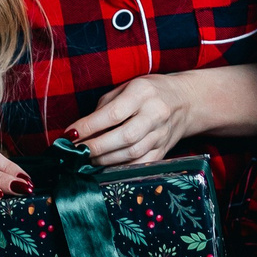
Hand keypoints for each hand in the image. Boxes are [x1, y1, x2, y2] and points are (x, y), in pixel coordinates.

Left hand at [65, 74, 194, 167]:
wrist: (186, 101)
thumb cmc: (149, 92)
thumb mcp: (127, 88)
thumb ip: (105, 107)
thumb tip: (81, 130)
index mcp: (143, 92)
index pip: (113, 113)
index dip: (89, 126)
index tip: (70, 135)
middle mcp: (155, 113)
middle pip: (124, 137)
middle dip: (96, 147)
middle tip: (76, 152)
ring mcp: (162, 134)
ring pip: (133, 153)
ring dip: (106, 160)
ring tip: (88, 159)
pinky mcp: (165, 150)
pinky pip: (142, 164)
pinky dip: (122, 168)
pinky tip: (107, 167)